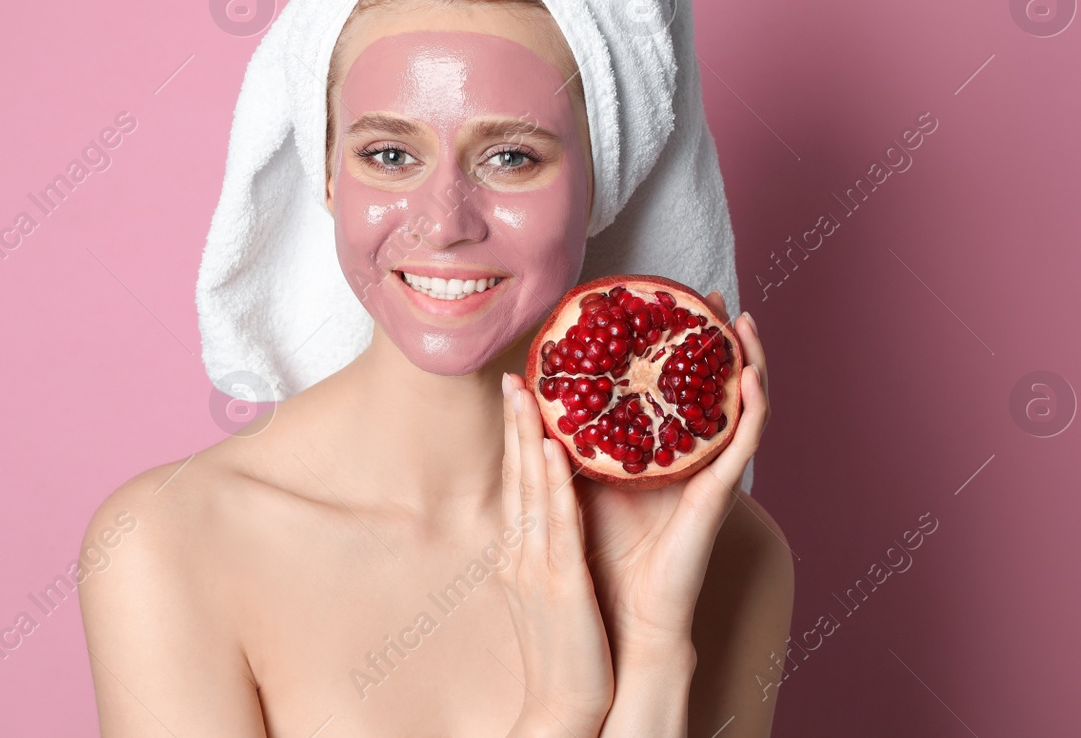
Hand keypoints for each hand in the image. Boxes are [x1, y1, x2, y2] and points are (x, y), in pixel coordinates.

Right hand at [499, 370, 614, 737]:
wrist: (562, 709)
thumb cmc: (565, 653)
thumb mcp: (548, 592)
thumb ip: (547, 553)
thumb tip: (555, 521)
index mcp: (519, 553)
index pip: (517, 483)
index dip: (515, 438)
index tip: (518, 395)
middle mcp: (522, 552)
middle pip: (516, 476)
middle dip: (515, 424)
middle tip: (514, 375)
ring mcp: (537, 566)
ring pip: (532, 490)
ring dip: (529, 438)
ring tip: (528, 392)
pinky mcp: (561, 583)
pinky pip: (559, 524)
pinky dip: (556, 484)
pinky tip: (557, 450)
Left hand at [578, 301, 770, 656]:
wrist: (617, 617)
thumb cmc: (595, 554)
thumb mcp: (574, 478)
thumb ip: (565, 437)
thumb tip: (530, 386)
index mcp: (655, 451)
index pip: (670, 385)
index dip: (673, 343)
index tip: (666, 299)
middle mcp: (687, 457)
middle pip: (707, 386)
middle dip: (713, 337)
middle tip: (710, 294)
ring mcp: (707, 473)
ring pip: (737, 405)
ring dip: (747, 358)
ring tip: (740, 320)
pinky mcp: (716, 495)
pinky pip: (741, 444)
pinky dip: (751, 408)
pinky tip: (747, 376)